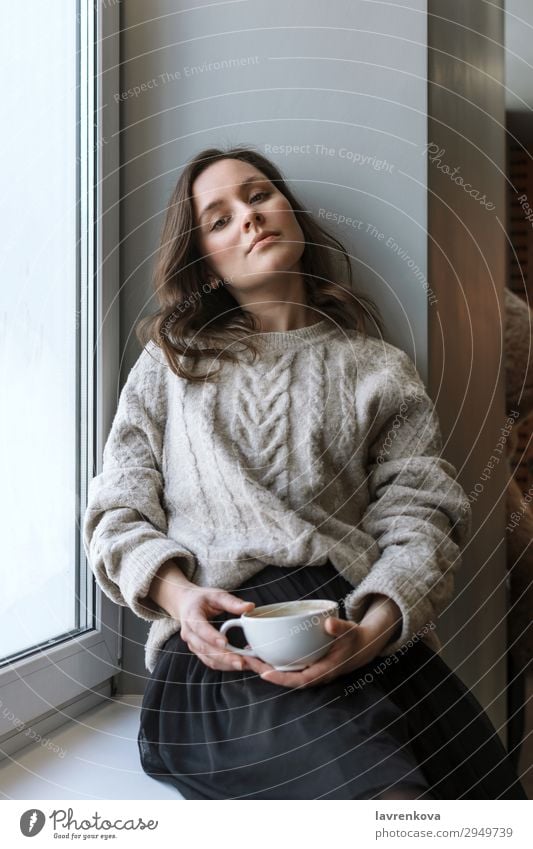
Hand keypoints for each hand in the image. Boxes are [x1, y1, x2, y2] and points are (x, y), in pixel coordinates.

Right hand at [178, 586, 255, 671]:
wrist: (186, 605)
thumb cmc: (202, 599)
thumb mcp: (216, 595)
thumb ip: (231, 602)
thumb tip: (250, 607)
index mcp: (192, 616)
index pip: (200, 628)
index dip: (211, 636)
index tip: (225, 642)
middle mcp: (190, 634)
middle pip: (205, 648)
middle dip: (224, 657)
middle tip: (241, 661)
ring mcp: (193, 645)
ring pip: (208, 659)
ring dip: (227, 664)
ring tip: (246, 665)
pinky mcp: (199, 652)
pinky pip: (211, 662)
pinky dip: (226, 665)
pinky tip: (241, 665)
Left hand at [242, 615, 391, 688]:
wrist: (360, 646)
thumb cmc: (354, 639)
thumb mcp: (350, 631)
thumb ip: (340, 628)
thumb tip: (329, 624)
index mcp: (325, 671)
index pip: (301, 680)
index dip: (282, 679)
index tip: (265, 674)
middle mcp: (314, 674)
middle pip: (287, 678)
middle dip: (266, 672)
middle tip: (246, 661)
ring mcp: (310, 670)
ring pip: (285, 672)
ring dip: (266, 666)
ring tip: (247, 656)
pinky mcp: (306, 664)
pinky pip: (288, 665)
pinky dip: (274, 660)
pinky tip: (262, 650)